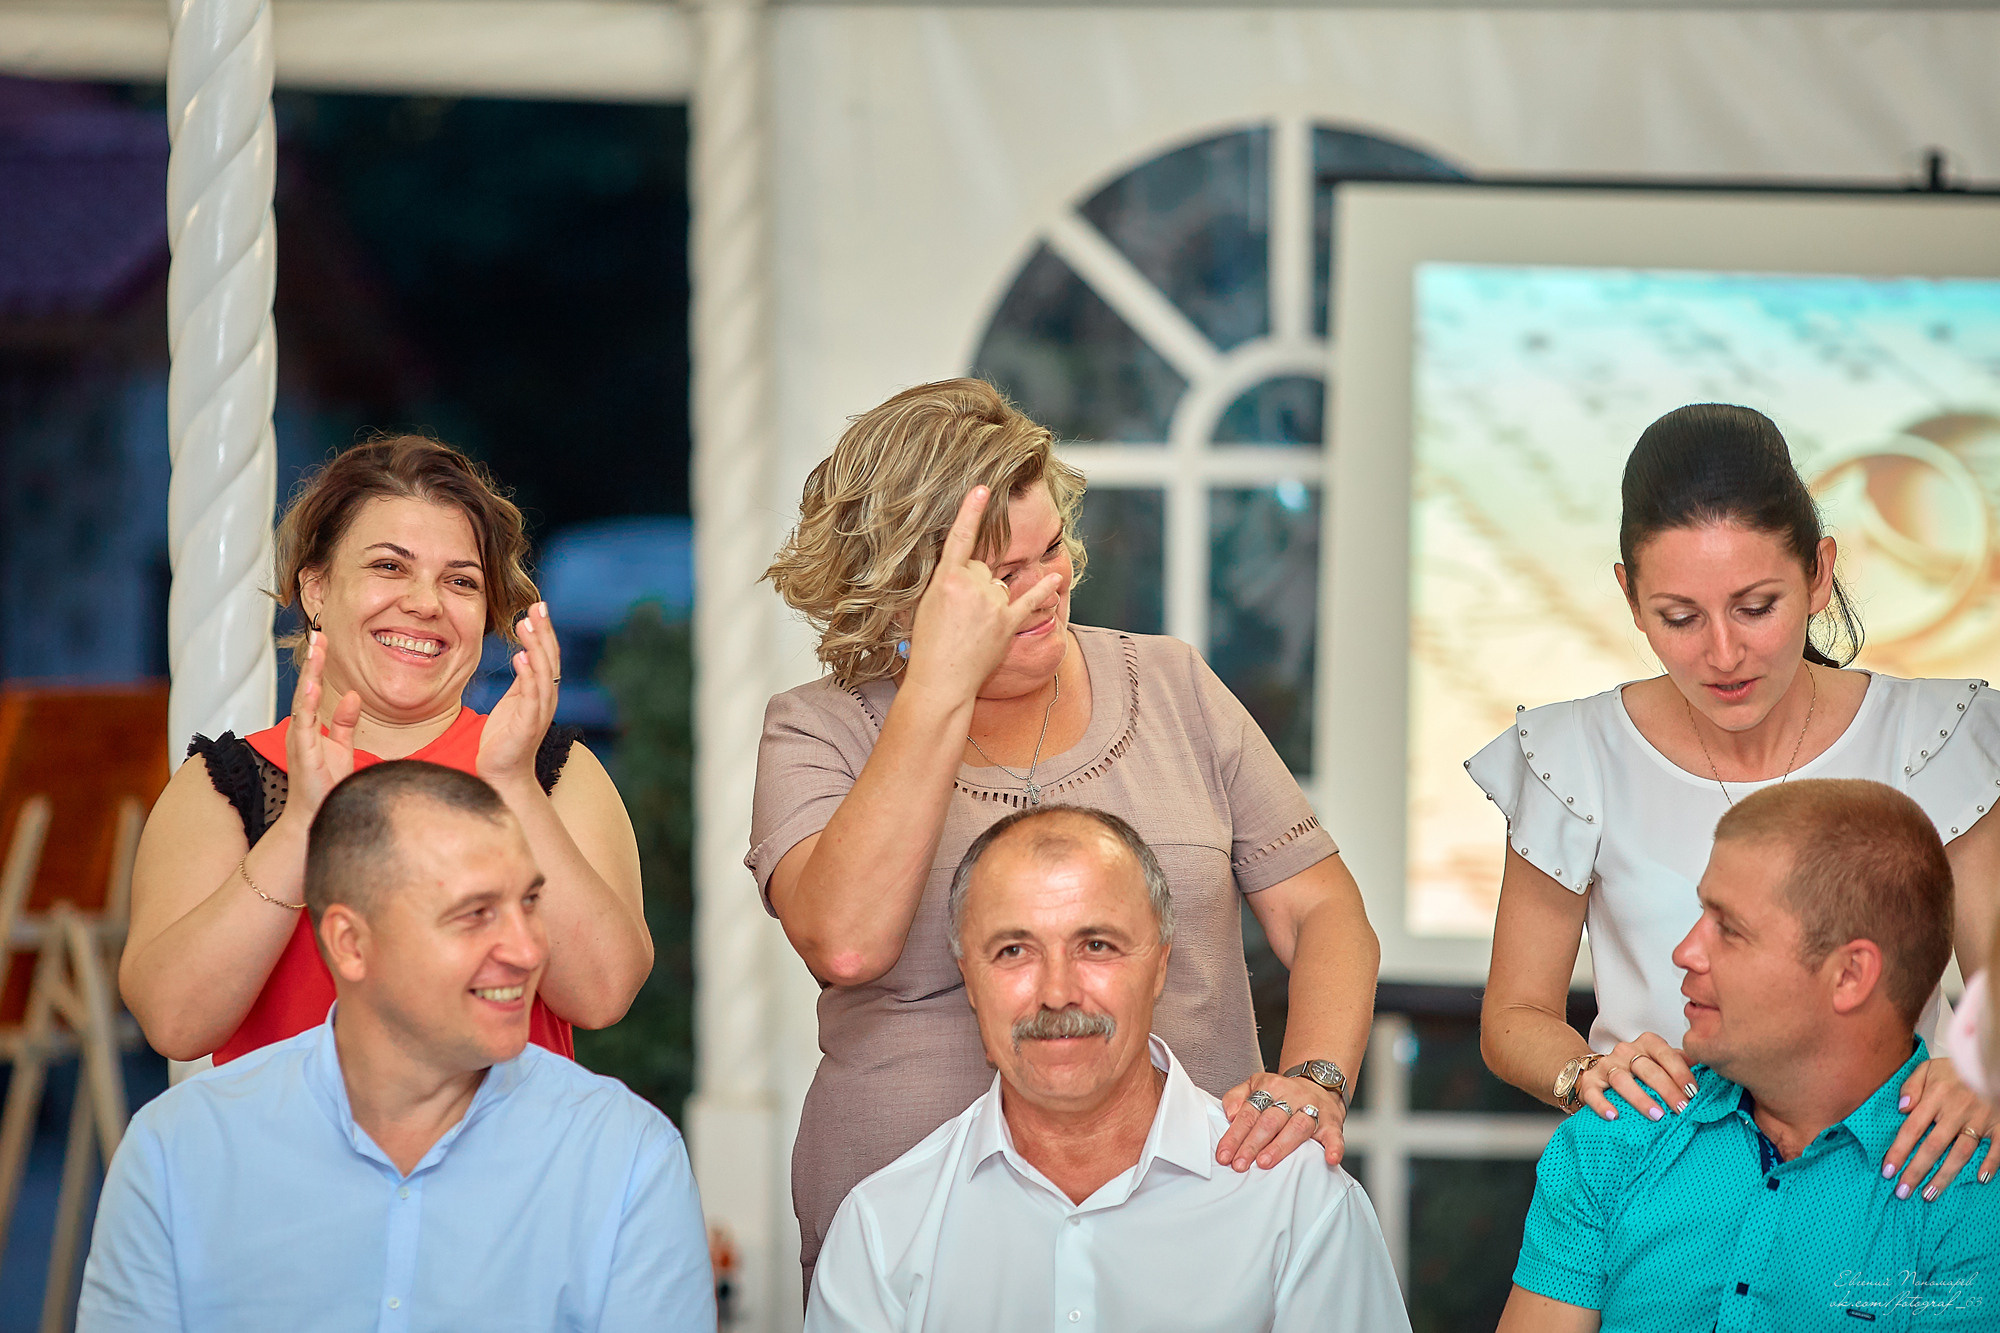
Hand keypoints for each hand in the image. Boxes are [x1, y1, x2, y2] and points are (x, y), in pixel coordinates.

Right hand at [284, 631, 359, 821]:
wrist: (317, 815)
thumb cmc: (326, 784)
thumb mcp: (341, 747)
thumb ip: (345, 722)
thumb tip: (353, 696)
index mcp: (308, 725)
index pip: (313, 688)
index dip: (318, 665)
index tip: (324, 641)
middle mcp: (300, 729)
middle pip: (306, 688)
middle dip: (313, 662)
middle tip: (319, 635)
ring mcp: (299, 739)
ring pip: (303, 700)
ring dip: (310, 675)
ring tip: (316, 652)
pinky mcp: (302, 752)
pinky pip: (304, 724)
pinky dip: (308, 704)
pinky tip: (312, 687)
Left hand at [479, 602, 561, 786]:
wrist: (502, 774)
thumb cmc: (506, 738)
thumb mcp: (514, 702)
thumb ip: (522, 680)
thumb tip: (524, 652)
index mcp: (543, 692)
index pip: (547, 655)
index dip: (544, 631)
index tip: (537, 607)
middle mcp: (547, 699)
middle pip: (549, 659)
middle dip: (544, 632)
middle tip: (537, 607)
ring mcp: (540, 712)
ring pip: (543, 673)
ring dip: (536, 647)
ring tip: (526, 625)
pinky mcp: (527, 725)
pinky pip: (530, 695)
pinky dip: (527, 675)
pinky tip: (520, 657)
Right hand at [902, 487, 1062, 703]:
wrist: (942, 680)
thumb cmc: (928, 645)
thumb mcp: (925, 604)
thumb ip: (946, 581)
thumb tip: (965, 569)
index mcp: (946, 579)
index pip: (960, 538)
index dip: (970, 511)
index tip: (982, 488)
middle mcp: (971, 586)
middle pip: (982, 567)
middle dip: (974, 583)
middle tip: (960, 613)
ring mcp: (992, 605)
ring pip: (998, 585)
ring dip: (991, 598)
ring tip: (974, 625)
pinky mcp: (1008, 623)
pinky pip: (1030, 601)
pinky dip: (1045, 591)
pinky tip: (1058, 578)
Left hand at [1217, 1072, 1346, 1171]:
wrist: (1318, 1084)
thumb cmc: (1282, 1093)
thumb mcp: (1255, 1085)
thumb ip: (1237, 1097)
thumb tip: (1229, 1114)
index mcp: (1270, 1086)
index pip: (1249, 1113)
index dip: (1235, 1135)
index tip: (1224, 1155)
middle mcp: (1292, 1096)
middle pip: (1269, 1121)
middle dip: (1252, 1145)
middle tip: (1240, 1164)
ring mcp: (1313, 1109)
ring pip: (1296, 1127)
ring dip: (1280, 1146)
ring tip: (1264, 1162)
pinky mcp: (1332, 1123)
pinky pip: (1334, 1135)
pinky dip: (1334, 1147)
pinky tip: (1330, 1159)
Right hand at [1576, 1032, 1694, 1121]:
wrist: (1601, 1073)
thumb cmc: (1640, 1070)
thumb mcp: (1661, 1061)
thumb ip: (1681, 1062)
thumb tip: (1708, 1064)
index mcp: (1647, 1043)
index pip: (1666, 1054)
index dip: (1681, 1073)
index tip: (1693, 1093)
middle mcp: (1625, 1051)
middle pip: (1646, 1068)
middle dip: (1666, 1090)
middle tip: (1681, 1109)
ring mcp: (1606, 1065)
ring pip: (1622, 1080)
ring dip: (1640, 1098)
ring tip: (1656, 1115)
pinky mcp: (1590, 1081)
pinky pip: (1594, 1092)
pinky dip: (1602, 1104)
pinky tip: (1613, 1116)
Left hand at [1884, 1057, 1995, 1199]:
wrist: (1990, 1059)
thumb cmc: (1957, 1067)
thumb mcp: (1928, 1068)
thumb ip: (1911, 1087)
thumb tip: (1900, 1108)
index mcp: (1935, 1097)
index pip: (1912, 1129)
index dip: (1898, 1151)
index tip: (1887, 1171)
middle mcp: (1955, 1112)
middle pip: (1933, 1147)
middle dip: (1916, 1171)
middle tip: (1902, 1192)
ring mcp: (1980, 1120)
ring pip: (1961, 1153)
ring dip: (1945, 1176)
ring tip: (1929, 1194)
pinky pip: (1997, 1148)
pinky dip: (1991, 1164)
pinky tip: (1980, 1179)